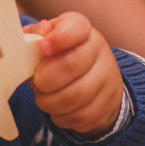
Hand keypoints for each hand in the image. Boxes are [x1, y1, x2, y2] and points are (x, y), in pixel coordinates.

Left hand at [25, 12, 123, 138]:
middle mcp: (99, 50)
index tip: (42, 47)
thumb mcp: (44, 42)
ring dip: (50, 102)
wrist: (91, 80)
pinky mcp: (109, 103)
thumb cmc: (57, 58)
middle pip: (71, 65)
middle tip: (37, 84)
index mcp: (82, 30)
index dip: (58, 38)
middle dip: (45, 79)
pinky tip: (57, 111)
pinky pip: (82, 116)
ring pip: (76, 96)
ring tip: (44, 99)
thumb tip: (41, 30)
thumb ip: (35, 37)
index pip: (76, 27)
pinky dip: (62, 117)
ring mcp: (108, 77)